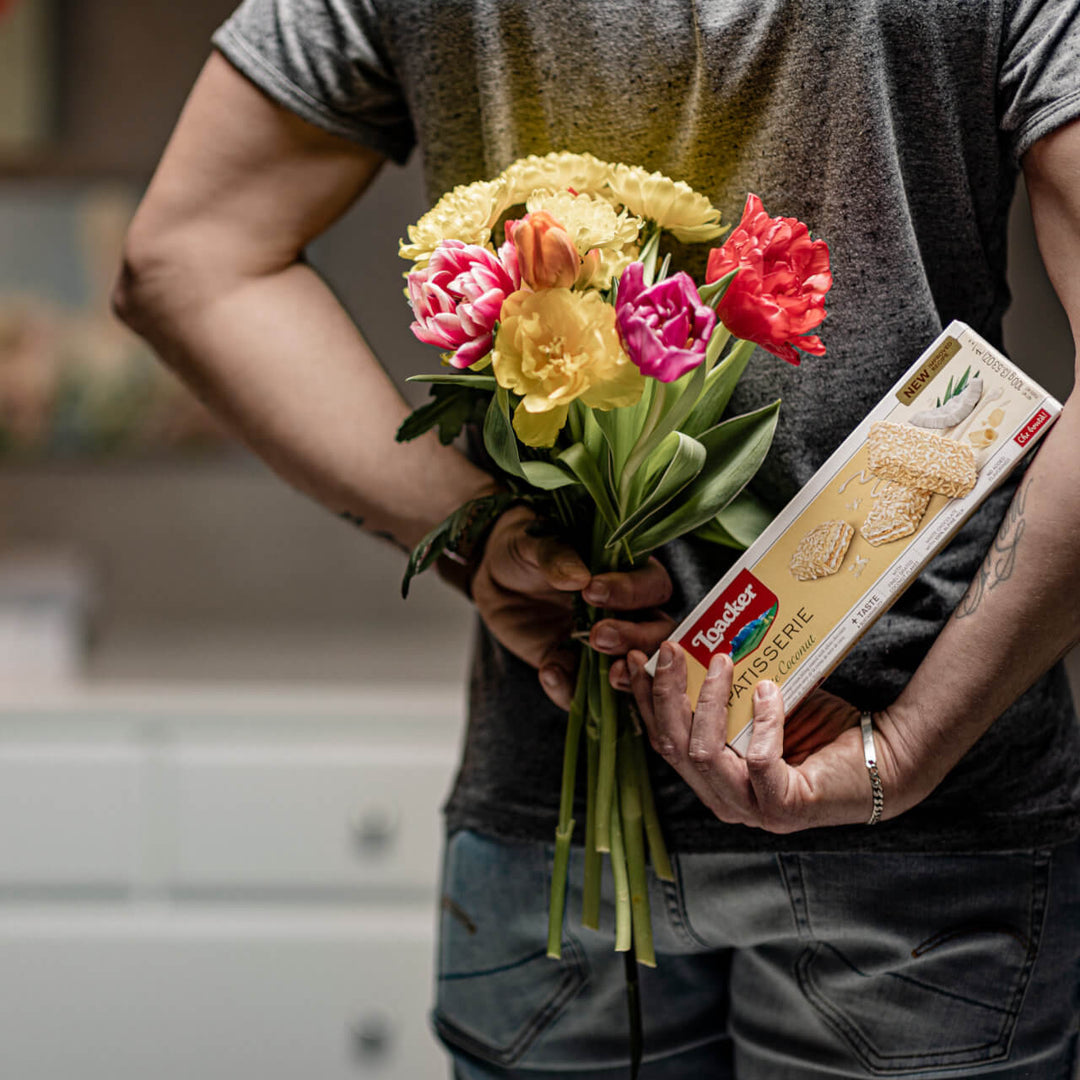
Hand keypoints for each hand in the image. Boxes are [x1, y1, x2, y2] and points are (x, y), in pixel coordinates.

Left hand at [471, 506, 675, 708]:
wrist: (496, 579)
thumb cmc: (526, 550)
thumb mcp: (534, 544)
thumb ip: (556, 556)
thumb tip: (579, 577)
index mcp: (628, 574)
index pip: (651, 586)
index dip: (630, 592)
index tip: (592, 591)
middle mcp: (628, 614)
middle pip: (656, 634)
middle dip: (634, 639)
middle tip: (599, 637)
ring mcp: (605, 647)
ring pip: (633, 670)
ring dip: (625, 676)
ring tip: (609, 676)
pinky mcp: (576, 670)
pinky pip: (583, 690)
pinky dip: (570, 689)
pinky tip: (549, 671)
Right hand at [626, 642, 906, 831]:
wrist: (882, 758)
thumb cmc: (818, 729)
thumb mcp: (760, 705)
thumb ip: (729, 691)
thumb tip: (697, 645)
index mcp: (713, 779)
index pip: (663, 741)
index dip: (645, 701)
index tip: (639, 659)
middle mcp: (726, 800)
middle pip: (674, 748)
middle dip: (665, 694)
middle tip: (671, 650)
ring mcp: (754, 810)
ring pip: (704, 755)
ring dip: (708, 701)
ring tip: (722, 659)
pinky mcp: (786, 808)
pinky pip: (759, 760)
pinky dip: (762, 721)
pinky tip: (769, 690)